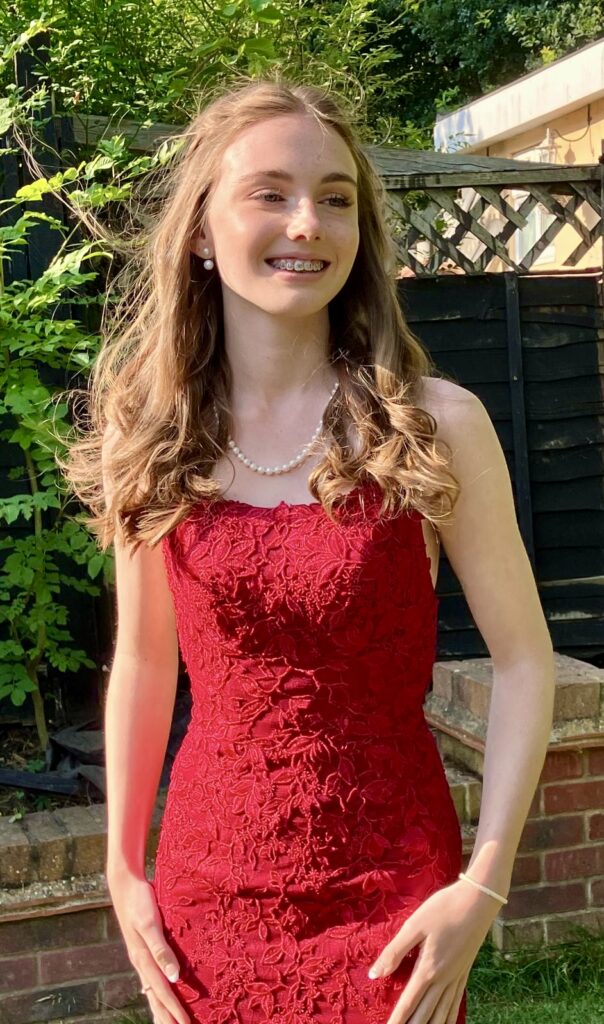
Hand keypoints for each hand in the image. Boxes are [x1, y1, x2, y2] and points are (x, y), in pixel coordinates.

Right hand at [107, 869, 189, 1023]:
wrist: (125, 884)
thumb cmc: (139, 901)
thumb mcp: (150, 924)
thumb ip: (161, 950)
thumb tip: (173, 977)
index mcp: (142, 960)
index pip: (162, 993)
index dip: (174, 1010)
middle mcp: (141, 962)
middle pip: (154, 998)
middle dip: (166, 1017)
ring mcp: (140, 956)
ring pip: (152, 990)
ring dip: (162, 1008)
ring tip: (170, 1022)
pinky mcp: (143, 949)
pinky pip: (152, 977)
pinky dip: (158, 991)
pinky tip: (163, 993)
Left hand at [368, 880, 501, 1023]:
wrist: (479, 900)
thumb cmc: (444, 908)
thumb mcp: (414, 925)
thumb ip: (394, 952)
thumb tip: (375, 975)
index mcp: (428, 968)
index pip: (408, 1003)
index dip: (396, 1020)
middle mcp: (443, 979)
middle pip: (425, 1014)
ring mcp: (457, 977)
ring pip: (442, 1013)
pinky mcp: (465, 972)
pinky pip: (456, 1004)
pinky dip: (449, 1019)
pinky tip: (445, 1023)